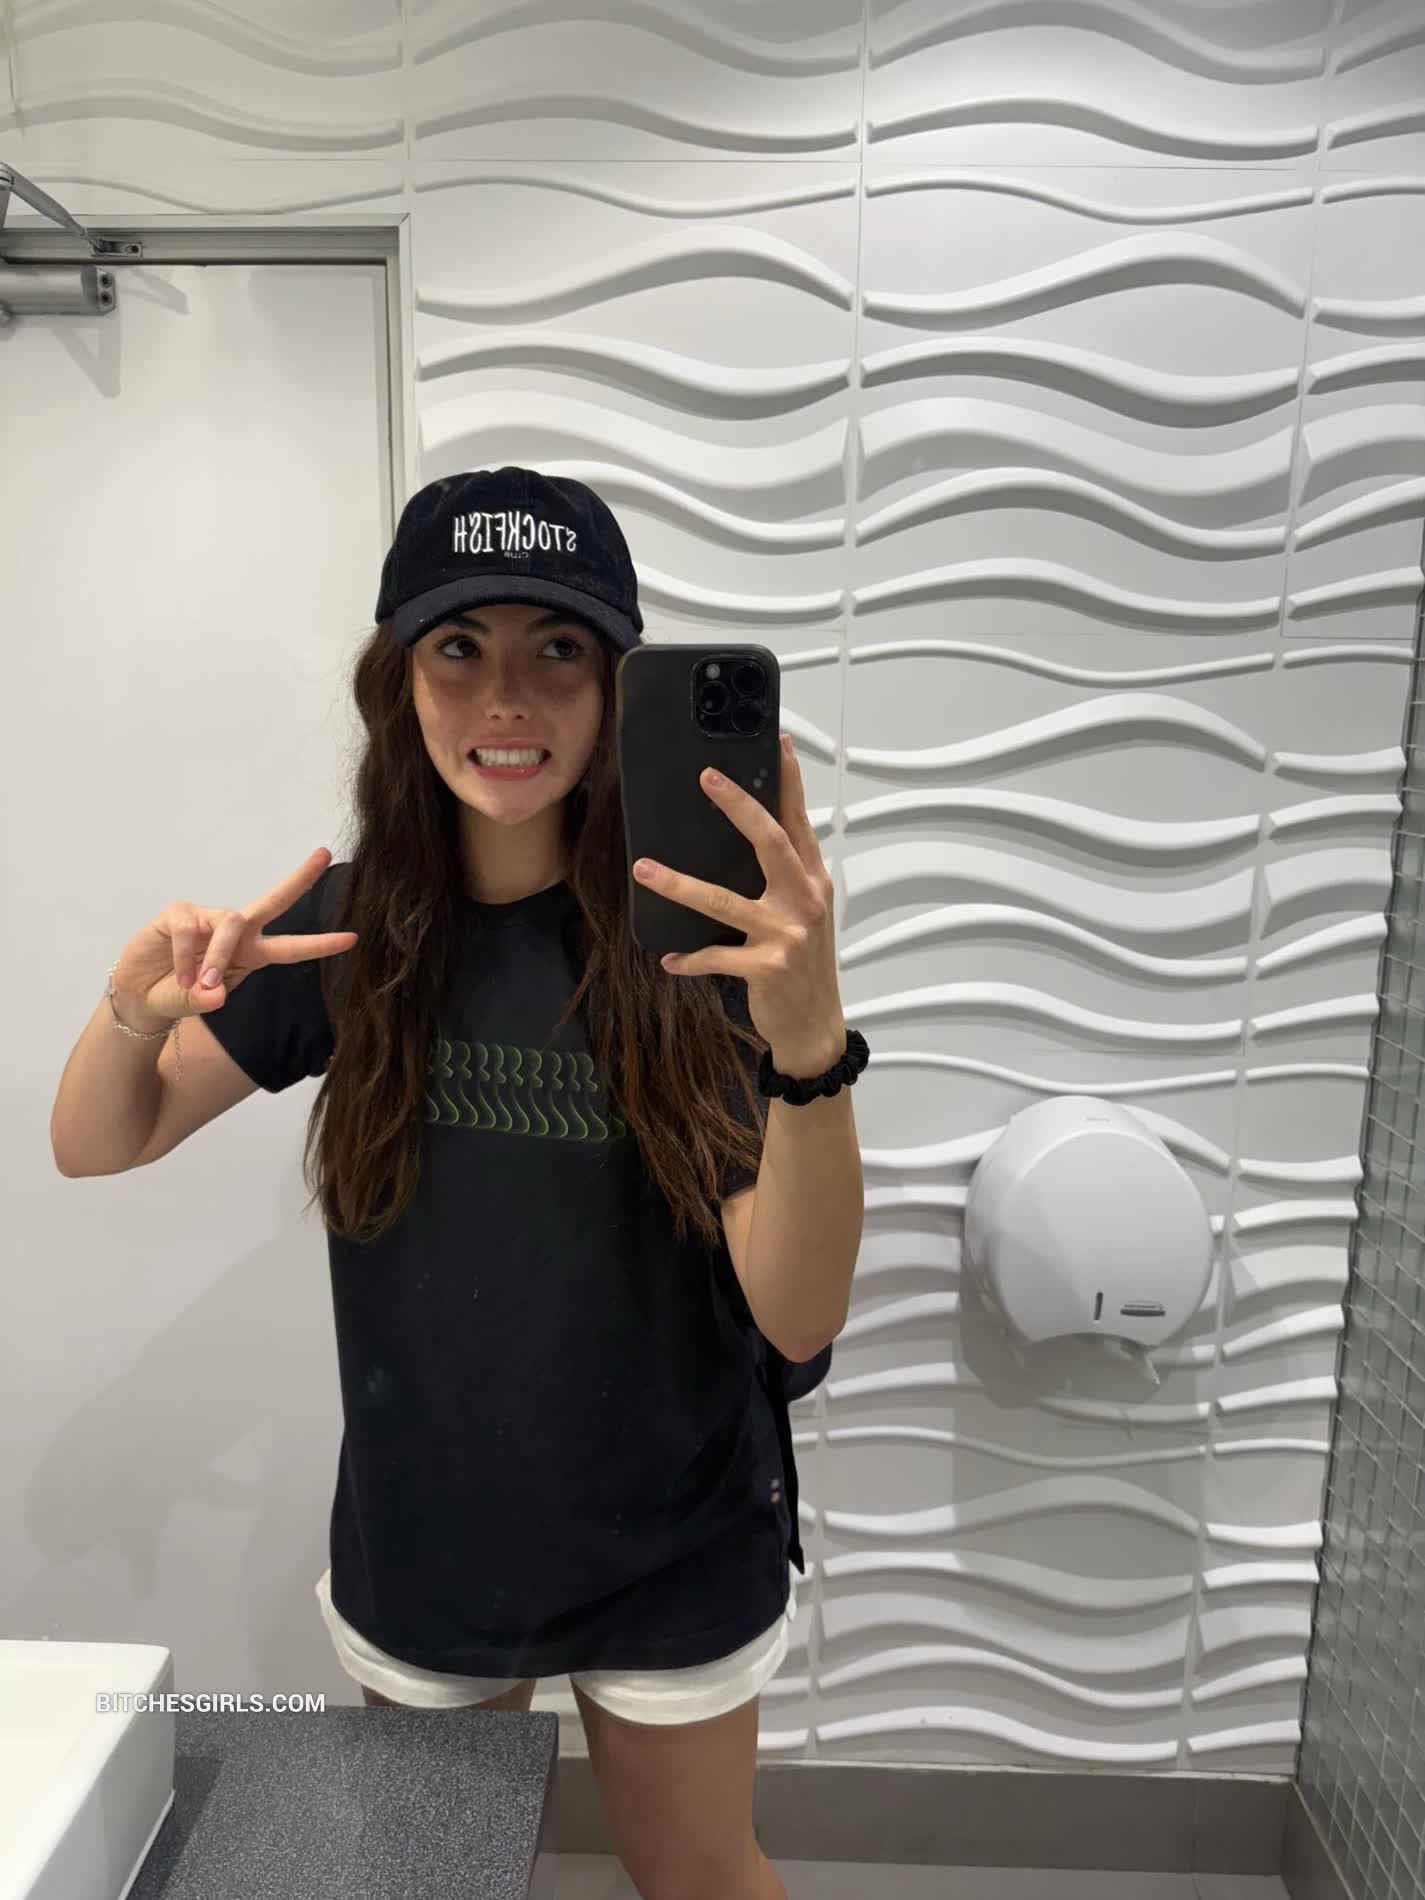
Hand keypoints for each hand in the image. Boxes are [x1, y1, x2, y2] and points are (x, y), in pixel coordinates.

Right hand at [111, 847, 358, 1026]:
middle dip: (300, 878)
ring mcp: (208, 918)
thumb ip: (208, 999)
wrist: (140, 994)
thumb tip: (214, 990)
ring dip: (219, 956)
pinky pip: (189, 930)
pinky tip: (178, 976)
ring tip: (200, 984)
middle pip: (274, 900)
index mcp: (252, 952)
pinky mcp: (179, 913)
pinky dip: (185, 959)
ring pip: (231, 924)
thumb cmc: (179, 995)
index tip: (352, 938)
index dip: (320, 944)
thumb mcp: (199, 1003)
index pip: (292, 947)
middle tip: (325, 855)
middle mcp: (236, 930)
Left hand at [632, 734, 845, 1071]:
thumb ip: (785, 876)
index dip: (789, 781)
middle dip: (738, 807)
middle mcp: (804, 901)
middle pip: (770, 842)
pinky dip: (689, 959)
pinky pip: (716, 957)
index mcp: (813, 881)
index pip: (798, 821)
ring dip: (680, 885)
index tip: (778, 742)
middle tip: (706, 778)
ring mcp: (786, 935)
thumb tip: (750, 834)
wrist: (815, 1025)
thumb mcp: (805, 913)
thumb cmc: (804, 964)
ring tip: (644, 869)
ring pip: (724, 901)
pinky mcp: (766, 968)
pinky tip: (668, 959)